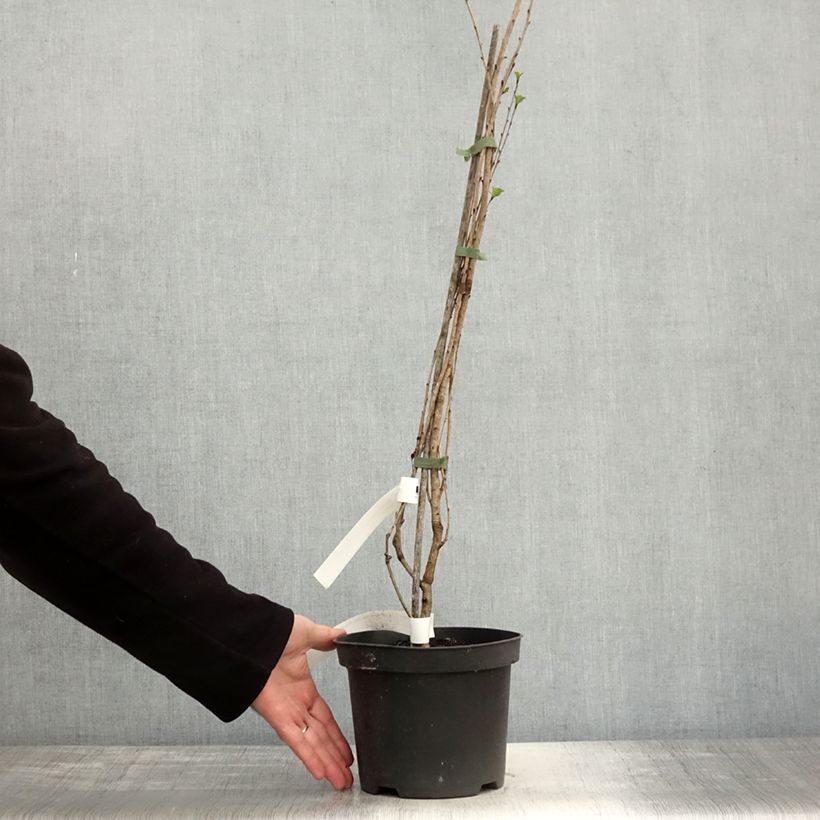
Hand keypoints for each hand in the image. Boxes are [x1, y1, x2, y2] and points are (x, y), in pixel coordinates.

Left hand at [251, 614, 353, 789]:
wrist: (249, 635)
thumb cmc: (272, 632)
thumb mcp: (307, 633)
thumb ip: (326, 638)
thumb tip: (342, 635)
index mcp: (302, 687)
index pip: (324, 717)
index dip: (336, 734)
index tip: (345, 749)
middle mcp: (294, 703)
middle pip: (320, 736)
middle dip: (334, 756)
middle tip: (346, 775)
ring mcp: (286, 711)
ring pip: (311, 743)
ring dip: (326, 763)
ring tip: (341, 781)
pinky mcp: (276, 715)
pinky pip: (296, 739)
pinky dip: (308, 755)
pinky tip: (320, 771)